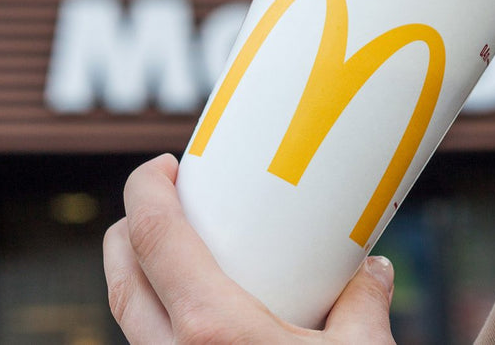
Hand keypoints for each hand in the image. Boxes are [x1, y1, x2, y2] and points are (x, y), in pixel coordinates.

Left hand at [103, 153, 395, 343]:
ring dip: (137, 272)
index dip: (146, 188)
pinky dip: (155, 318)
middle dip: (129, 225)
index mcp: (212, 329)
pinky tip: (192, 314)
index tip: (164, 165)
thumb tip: (372, 268)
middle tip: (166, 201)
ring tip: (175, 250)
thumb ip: (365, 304)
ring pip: (127, 316)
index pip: (153, 235)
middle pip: (121, 272)